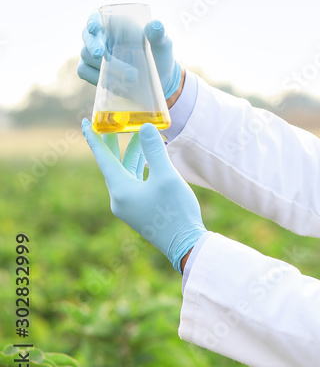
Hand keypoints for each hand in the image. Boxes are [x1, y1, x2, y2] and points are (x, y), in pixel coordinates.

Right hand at [77, 12, 182, 98]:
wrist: (159, 80)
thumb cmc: (159, 56)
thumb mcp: (163, 45)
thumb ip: (158, 35)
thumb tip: (155, 25)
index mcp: (117, 25)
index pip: (98, 16)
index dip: (93, 20)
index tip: (95, 28)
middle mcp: (103, 37)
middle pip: (87, 35)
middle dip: (92, 44)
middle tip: (101, 54)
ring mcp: (94, 54)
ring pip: (86, 55)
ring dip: (105, 66)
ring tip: (131, 76)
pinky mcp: (91, 70)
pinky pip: (83, 70)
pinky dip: (96, 76)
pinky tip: (114, 82)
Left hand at [81, 121, 205, 271]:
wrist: (186, 244)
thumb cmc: (175, 210)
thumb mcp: (166, 177)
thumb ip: (154, 151)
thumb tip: (145, 127)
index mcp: (120, 190)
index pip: (103, 158)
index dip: (94, 138)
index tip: (85, 121)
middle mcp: (119, 198)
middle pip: (113, 165)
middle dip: (114, 144)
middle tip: (111, 124)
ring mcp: (129, 206)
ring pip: (126, 173)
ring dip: (132, 155)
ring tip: (140, 137)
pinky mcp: (139, 210)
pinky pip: (134, 182)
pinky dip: (139, 168)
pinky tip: (149, 161)